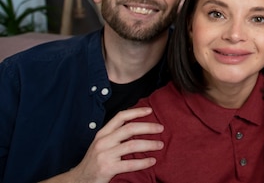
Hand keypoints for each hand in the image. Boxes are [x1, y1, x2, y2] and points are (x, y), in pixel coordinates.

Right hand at [41, 107, 163, 182]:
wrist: (78, 180)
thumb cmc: (94, 161)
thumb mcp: (102, 144)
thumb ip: (115, 135)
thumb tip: (138, 128)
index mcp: (102, 133)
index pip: (120, 117)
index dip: (136, 112)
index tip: (150, 110)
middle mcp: (103, 141)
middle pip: (129, 128)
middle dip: (148, 127)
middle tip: (161, 128)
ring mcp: (104, 155)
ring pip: (132, 145)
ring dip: (149, 144)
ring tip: (160, 145)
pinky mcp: (107, 168)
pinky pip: (130, 163)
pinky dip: (143, 162)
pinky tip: (152, 161)